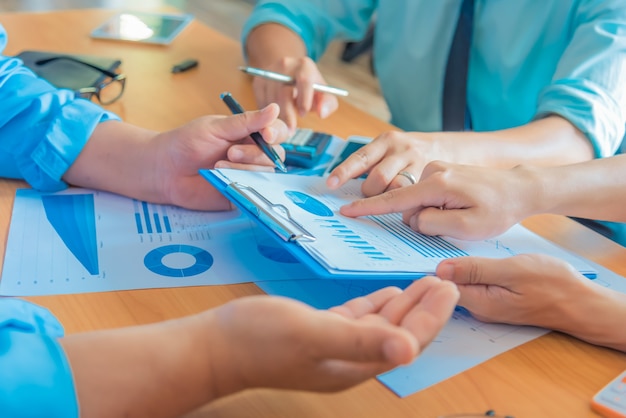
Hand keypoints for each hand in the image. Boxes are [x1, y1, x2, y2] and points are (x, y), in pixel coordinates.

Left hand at [152, 104, 287, 209]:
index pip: (276, 131)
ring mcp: (249, 174)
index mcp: (249, 133)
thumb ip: (247, 121)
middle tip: (230, 152)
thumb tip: (274, 108)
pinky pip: (255, 192)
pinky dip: (244, 185)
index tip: (266, 135)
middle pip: (275, 155)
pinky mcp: (242, 192)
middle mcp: (253, 154)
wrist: (165, 170)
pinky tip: (225, 180)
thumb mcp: (217, 128)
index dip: (276, 133)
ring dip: (245, 169)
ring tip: (218, 166)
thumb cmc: (187, 143)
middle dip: (255, 154)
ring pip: (266, 173)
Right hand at [208, 276, 458, 395]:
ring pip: (382, 323)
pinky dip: (377, 304)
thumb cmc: (260, 341)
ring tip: (424, 282)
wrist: (217, 347)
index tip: (449, 288)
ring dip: (405, 304)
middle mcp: (351, 358)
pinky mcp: (319, 331)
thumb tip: (409, 350)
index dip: (432, 316)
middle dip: (425, 308)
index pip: (408, 340)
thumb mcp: (313, 334)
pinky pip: (359, 317)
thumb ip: (361, 339)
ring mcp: (335, 346)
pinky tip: (388, 292)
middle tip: (444, 280)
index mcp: (356, 363)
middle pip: (400, 332)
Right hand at [251, 57, 337, 131]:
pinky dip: (266, 114)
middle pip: (284, 91)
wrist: (291, 80)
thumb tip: (322, 112)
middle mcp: (285, 65)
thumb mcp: (324, 96)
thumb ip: (328, 104)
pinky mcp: (258, 82)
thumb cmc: (311, 91)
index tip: (303, 114)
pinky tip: (275, 120)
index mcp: (304, 66)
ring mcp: (269, 72)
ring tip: (283, 128)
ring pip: (271, 98)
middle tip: (290, 130)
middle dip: (287, 113)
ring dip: (276, 116)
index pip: (304, 80)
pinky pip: (261, 101)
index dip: (304, 99)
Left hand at [327, 130, 447, 195]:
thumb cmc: (407, 154)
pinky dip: (404, 204)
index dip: (344, 171)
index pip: (361, 157)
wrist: (447, 148)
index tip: (331, 184)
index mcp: (385, 141)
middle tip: (371, 194)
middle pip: (378, 177)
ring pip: (396, 189)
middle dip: (370, 192)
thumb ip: (371, 165)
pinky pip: (411, 197)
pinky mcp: (429, 178)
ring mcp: (417, 164)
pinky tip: (405, 204)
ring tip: (389, 198)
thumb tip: (342, 186)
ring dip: (387, 199)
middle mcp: (401, 150)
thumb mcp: (389, 150)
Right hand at [340, 161, 537, 239]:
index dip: (369, 208)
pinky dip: (435, 206)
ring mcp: (436, 169)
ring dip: (430, 213)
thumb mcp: (467, 227)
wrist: (519, 188)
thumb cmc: (498, 209)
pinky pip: (425, 195)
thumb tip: (413, 219)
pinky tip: (458, 207)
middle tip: (455, 222)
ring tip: (461, 213)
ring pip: (416, 201)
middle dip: (420, 219)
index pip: (394, 200)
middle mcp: (432, 171)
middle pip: (407, 204)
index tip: (347, 211)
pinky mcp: (440, 171)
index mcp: (437, 184)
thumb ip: (432, 224)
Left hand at [436, 254, 625, 350]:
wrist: (580, 303)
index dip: (432, 264)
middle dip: (443, 262)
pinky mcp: (493, 300)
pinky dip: (472, 269)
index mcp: (478, 302)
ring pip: (460, 281)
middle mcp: (477, 308)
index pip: (440, 286)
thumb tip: (440, 269)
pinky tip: (478, 256)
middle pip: (447, 283)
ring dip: (459, 264)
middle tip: (445, 238)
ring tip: (460, 243)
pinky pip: (473, 283)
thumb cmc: (552, 285)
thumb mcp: (513, 270)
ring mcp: (484, 305)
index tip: (427, 244)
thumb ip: (476, 270)